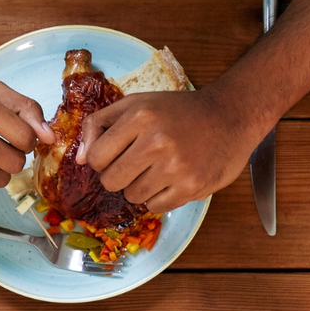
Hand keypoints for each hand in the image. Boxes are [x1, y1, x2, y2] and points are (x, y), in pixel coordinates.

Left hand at [82, 89, 262, 213]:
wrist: (230, 116)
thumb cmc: (180, 111)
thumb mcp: (137, 103)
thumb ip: (100, 125)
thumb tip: (78, 160)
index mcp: (139, 116)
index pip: (95, 158)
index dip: (102, 160)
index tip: (118, 154)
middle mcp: (156, 141)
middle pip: (111, 181)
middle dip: (119, 176)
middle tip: (138, 164)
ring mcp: (175, 167)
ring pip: (133, 196)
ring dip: (141, 187)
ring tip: (160, 169)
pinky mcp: (191, 187)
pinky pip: (155, 207)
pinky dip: (160, 197)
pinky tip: (173, 179)